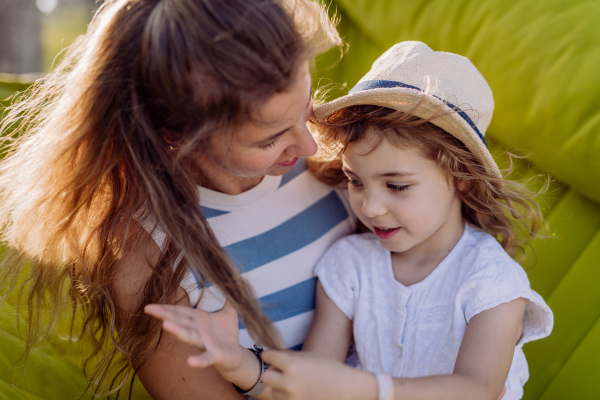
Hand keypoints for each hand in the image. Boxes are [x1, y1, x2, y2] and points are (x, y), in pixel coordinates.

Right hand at [144, 301, 243, 374]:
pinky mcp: (214, 355)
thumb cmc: (227, 333)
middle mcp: (198, 330)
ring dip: (178, 331)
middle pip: (179, 321)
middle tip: (149, 308)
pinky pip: (206, 358)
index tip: (149, 305)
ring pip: (189, 336)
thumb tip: (229, 278)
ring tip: (165, 325)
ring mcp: (205, 343)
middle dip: (165, 314)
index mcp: (199, 319)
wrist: (236, 355)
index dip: (166, 308)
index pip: (180, 311)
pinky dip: (199, 360)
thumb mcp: (229, 312)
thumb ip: (228, 297)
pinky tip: (190, 361)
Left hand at [261, 350, 376, 399]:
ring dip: (279, 386)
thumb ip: (290, 355)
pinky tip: (298, 391)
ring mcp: (292, 398)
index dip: (269, 355)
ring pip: (273, 391)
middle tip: (280, 371)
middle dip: (272, 372)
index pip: (268, 357)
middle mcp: (289, 383)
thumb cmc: (331, 369)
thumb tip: (271, 354)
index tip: (271, 356)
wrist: (347, 389)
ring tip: (293, 383)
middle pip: (266, 377)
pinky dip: (286, 396)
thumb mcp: (310, 356)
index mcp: (293, 365)